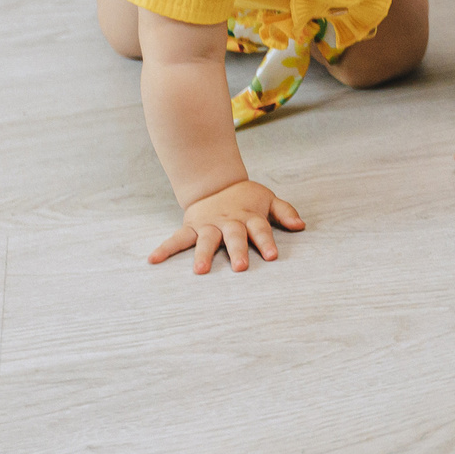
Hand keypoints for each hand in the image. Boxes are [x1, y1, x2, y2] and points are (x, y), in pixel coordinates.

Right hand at [150, 180, 304, 274]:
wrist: (215, 183)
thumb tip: (301, 225)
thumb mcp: (268, 199)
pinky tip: (153, 260)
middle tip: (240, 267)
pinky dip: (165, 249)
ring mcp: (209, 225)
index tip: (272, 256)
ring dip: (204, 254)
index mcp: (250, 216)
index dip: (266, 242)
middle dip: (237, 251)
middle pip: (234, 236)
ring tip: (200, 270)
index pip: (261, 229)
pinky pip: (177, 239)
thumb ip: (285, 212)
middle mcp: (229, 222)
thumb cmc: (246, 198)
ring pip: (206, 240)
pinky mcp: (191, 227)